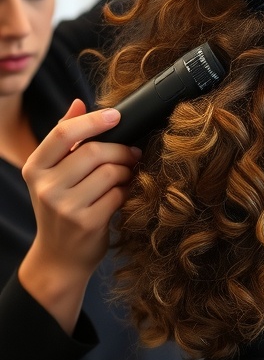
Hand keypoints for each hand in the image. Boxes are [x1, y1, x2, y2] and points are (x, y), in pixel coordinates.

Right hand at [18, 100, 140, 333]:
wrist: (59, 257)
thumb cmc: (60, 208)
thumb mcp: (53, 174)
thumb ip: (65, 138)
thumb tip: (79, 102)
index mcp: (35, 168)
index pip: (63, 133)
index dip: (93, 120)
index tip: (116, 115)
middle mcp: (46, 187)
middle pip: (93, 151)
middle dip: (120, 149)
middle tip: (132, 153)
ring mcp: (65, 207)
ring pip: (110, 172)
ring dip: (126, 171)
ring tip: (126, 175)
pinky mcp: (87, 223)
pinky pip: (118, 194)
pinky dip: (127, 190)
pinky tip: (124, 193)